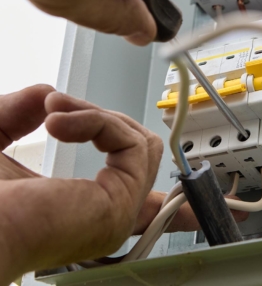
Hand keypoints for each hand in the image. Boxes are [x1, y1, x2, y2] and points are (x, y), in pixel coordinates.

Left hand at [0, 85, 246, 282]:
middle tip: (56, 110)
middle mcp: (104, 215)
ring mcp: (116, 211)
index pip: (141, 208)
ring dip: (96, 116)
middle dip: (101, 120)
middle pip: (137, 153)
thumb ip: (17, 114)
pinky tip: (60, 122)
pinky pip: (134, 143)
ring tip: (54, 112)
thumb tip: (46, 95)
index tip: (195, 209)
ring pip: (139, 141)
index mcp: (80, 211)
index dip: (169, 203)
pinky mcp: (123, 200)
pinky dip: (98, 121)